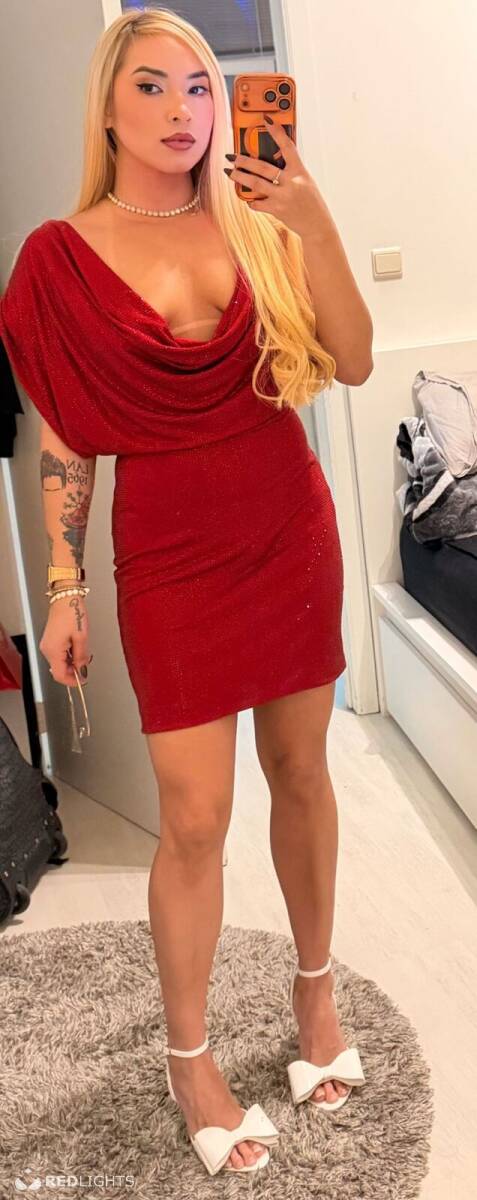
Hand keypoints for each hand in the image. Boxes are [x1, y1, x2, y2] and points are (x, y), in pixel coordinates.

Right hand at [39, 599, 91, 686]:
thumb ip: (81, 657)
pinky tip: (77, 648)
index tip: (83, 680)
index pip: (60, 675)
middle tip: (86, 666)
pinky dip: (68, 655)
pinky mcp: (50, 640)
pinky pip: (59, 654)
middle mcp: (47, 649)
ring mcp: (47, 644)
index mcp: (53, 650)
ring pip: (59, 662)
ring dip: (72, 662)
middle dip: (73, 671)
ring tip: (83, 653)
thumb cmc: (72, 613)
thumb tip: (83, 670)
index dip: (72, 681)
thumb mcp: (81, 637)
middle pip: (59, 670)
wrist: (66, 598)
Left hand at [224, 115, 335, 239]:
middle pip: (263, 167)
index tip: (266, 119)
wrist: (317, 225)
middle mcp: (291, 182)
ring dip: (240, 177)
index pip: (287, 146)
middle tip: (232, 156)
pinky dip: (251, 200)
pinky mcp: (277, 210)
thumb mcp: (305, 181)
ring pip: (255, 184)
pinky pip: (258, 203)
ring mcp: (283, 197)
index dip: (276, 132)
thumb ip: (290, 170)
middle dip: (244, 160)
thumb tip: (272, 160)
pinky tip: (247, 198)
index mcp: (300, 171)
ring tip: (230, 172)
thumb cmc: (311, 201)